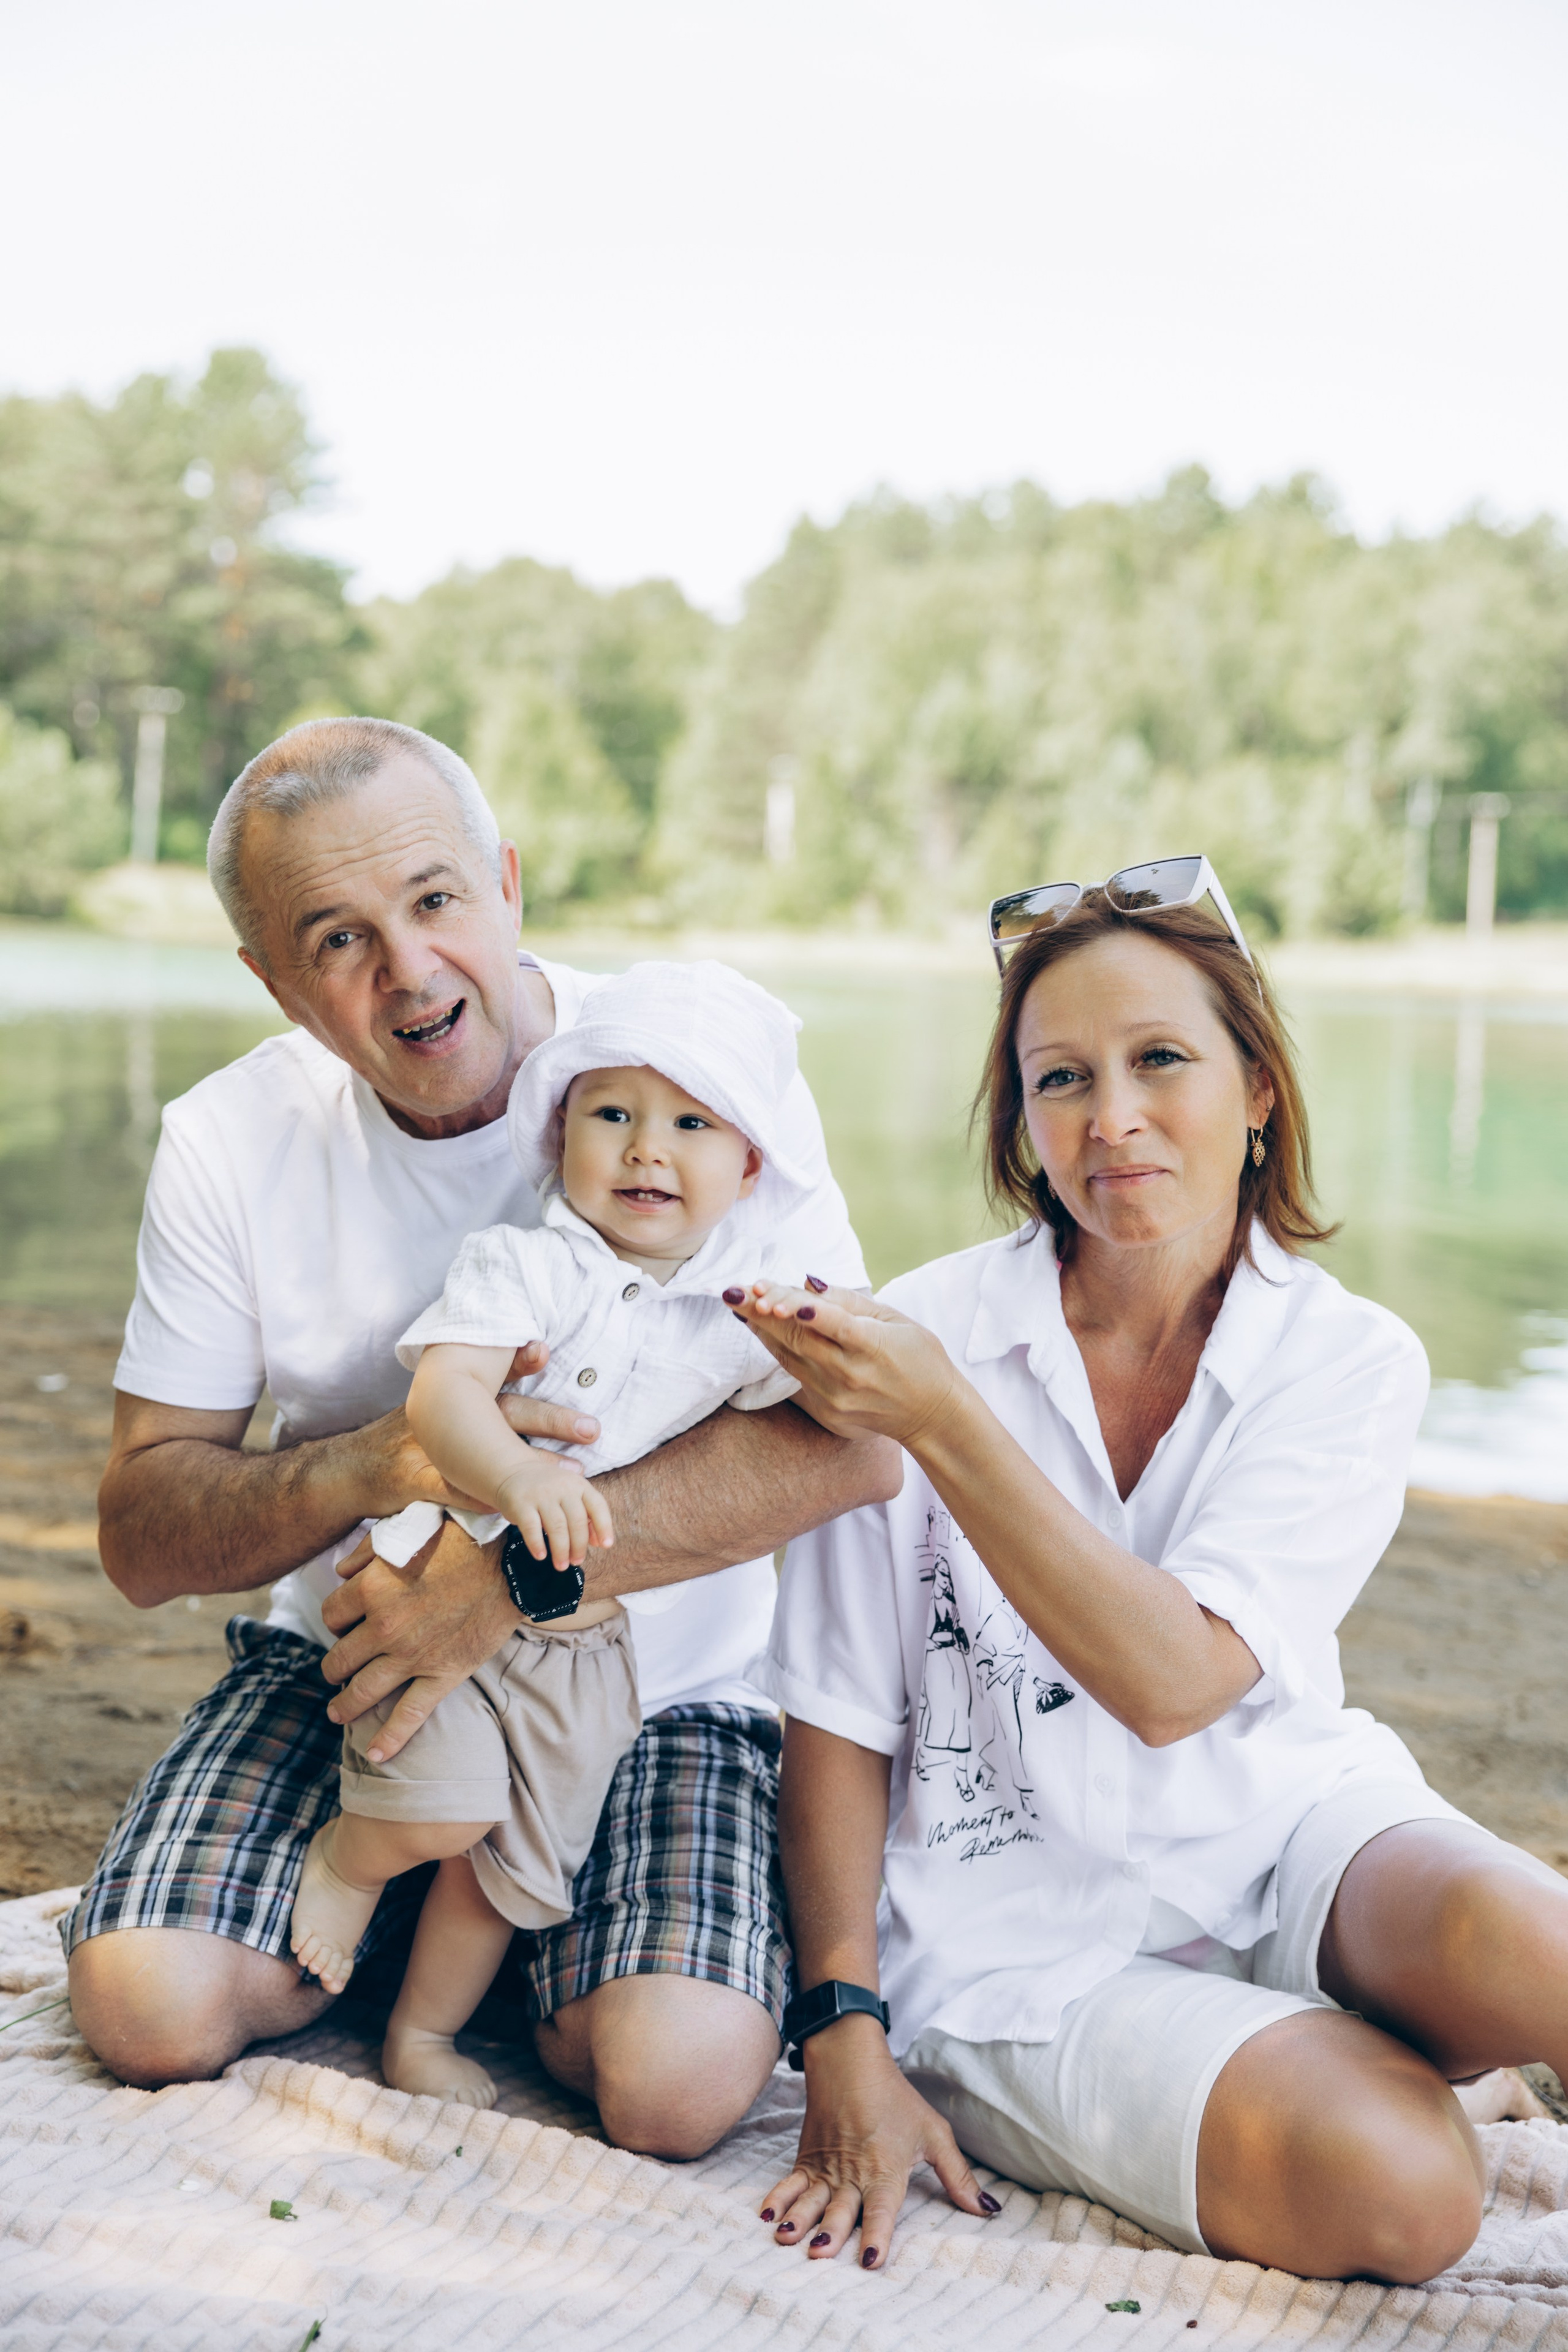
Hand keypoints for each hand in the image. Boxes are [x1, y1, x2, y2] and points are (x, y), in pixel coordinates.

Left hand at [319, 1514, 518, 1760]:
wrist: (512, 1561)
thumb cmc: (461, 1536)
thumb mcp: (407, 1527)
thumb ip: (366, 1550)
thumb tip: (340, 1573)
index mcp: (372, 1588)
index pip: (331, 1615)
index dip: (335, 1620)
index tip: (344, 1624)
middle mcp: (385, 1627)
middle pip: (339, 1658)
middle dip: (334, 1666)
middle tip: (338, 1669)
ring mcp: (413, 1656)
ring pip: (363, 1691)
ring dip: (345, 1705)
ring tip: (339, 1712)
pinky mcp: (443, 1674)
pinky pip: (410, 1715)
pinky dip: (389, 1739)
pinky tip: (376, 1755)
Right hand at [336, 1348, 599, 1521]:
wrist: (348, 1471)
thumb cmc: (402, 1438)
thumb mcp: (436, 1406)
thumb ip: (479, 1386)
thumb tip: (534, 1352)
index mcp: (454, 1399)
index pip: (494, 1375)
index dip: (520, 1363)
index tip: (545, 1349)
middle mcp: (445, 1418)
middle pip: (503, 1413)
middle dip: (550, 1420)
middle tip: (593, 1429)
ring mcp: (428, 1450)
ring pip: (486, 1455)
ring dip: (531, 1466)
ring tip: (572, 1476)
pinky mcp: (411, 1483)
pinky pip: (448, 1491)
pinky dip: (477, 1500)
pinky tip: (508, 1508)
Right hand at [496, 1457, 613, 1567]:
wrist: (512, 1471)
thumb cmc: (548, 1488)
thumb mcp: (570, 1494)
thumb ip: (586, 1514)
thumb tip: (598, 1542)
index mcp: (579, 1485)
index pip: (598, 1505)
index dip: (604, 1526)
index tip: (606, 1546)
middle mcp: (562, 1488)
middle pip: (577, 1521)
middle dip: (579, 1546)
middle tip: (576, 1562)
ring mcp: (541, 1495)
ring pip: (557, 1527)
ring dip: (561, 1550)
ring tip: (562, 1565)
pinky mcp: (521, 1504)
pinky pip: (531, 1527)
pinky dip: (537, 1544)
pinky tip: (541, 1556)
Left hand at [734, 1281, 963, 1451]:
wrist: (932, 1417)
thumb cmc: (919, 1359)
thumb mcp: (895, 1320)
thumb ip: (851, 1302)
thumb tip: (809, 1283)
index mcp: (873, 1347)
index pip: (833, 1324)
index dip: (800, 1309)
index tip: (769, 1294)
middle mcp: (850, 1374)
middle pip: (798, 1339)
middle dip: (761, 1312)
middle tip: (732, 1290)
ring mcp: (835, 1397)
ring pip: (788, 1356)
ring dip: (760, 1328)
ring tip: (736, 1303)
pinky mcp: (827, 1413)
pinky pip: (795, 1374)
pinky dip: (776, 1349)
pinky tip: (759, 1328)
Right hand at [761, 2014, 994, 2268]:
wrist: (850, 2059)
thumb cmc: (896, 2099)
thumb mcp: (934, 2134)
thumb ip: (959, 2177)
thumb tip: (989, 2210)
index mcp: (885, 2169)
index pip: (882, 2209)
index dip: (877, 2235)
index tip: (870, 2261)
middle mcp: (853, 2173)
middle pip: (841, 2209)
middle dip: (831, 2233)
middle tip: (819, 2254)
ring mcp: (827, 2167)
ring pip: (811, 2198)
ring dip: (799, 2218)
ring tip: (786, 2237)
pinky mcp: (807, 2158)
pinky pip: (791, 2182)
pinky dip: (778, 2198)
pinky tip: (766, 2216)